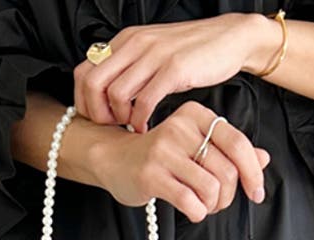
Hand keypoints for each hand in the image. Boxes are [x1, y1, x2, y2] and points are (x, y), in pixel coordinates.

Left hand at [74, 13, 270, 133]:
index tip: (99, 118)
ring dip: (120, 119)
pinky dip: (141, 121)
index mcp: (125, 41)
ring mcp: (154, 55)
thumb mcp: (152, 55)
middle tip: (113, 127)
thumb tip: (107, 97)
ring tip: (132, 126)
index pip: (84, 72)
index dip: (84, 101)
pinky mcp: (174, 69)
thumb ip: (129, 70)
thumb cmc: (191, 53)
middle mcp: (135, 44)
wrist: (229, 39)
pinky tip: (148, 127)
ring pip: (115, 94)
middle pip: (92, 84)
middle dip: (97, 114)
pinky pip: (145, 101)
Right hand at [90, 100, 270, 222]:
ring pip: (211, 187)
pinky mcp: (151, 174)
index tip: (256, 193)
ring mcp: (164, 151)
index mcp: (196, 116)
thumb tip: (264, 160)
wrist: (112, 158)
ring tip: (204, 206)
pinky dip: (197, 212)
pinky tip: (192, 211)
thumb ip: (229, 151)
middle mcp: (181, 128)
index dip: (254, 173)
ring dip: (213, 206)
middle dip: (229, 196)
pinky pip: (189, 201)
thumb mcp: (195, 145)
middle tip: (218, 203)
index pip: (238, 144)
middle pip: (227, 170)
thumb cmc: (159, 155)